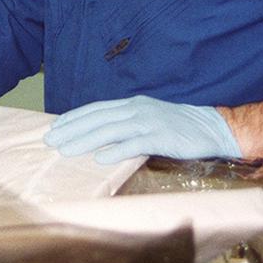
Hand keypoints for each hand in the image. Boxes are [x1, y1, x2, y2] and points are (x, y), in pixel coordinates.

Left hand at [44, 95, 240, 164]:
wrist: (213, 128)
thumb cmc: (179, 126)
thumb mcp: (149, 118)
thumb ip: (127, 123)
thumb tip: (101, 135)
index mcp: (133, 104)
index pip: (96, 109)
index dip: (74, 117)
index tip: (55, 126)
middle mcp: (137, 109)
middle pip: (98, 118)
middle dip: (72, 129)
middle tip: (50, 140)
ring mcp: (149, 122)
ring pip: (110, 130)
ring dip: (85, 140)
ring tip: (66, 150)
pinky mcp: (162, 137)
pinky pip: (135, 144)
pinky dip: (117, 151)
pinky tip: (100, 159)